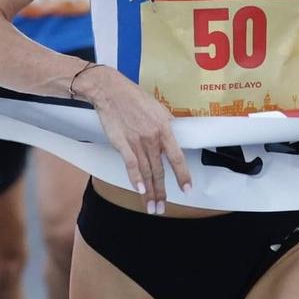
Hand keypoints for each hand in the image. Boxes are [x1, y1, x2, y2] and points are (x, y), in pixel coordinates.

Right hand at [75, 65, 191, 211]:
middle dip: (162, 192)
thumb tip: (174, 140)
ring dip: (149, 192)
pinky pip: (130, 164)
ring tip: (151, 207)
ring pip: (146, 172)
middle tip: (162, 208)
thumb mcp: (158, 109)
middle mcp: (153, 137)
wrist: (111, 91)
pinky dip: (135, 178)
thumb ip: (166, 126)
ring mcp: (137, 141)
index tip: (187, 190)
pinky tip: (139, 191)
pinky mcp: (122, 142)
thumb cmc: (134, 98)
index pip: (177, 157)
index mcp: (165, 128)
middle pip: (159, 170)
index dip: (183, 175)